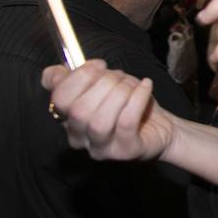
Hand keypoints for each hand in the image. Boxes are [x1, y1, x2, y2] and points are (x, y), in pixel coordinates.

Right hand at [41, 60, 175, 161]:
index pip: (59, 99)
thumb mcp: (103, 84)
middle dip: (103, 84)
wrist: (162, 127)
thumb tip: (55, 71)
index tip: (100, 65)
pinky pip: (126, 122)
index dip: (78, 77)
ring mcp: (102, 148)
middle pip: (79, 110)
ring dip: (119, 94)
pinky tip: (145, 86)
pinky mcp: (126, 151)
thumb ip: (78, 77)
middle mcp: (80, 138)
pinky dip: (137, 99)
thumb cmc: (128, 103)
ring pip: (99, 121)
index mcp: (69, 119)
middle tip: (120, 77)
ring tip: (132, 84)